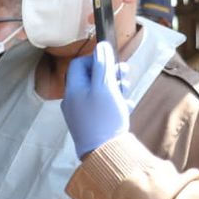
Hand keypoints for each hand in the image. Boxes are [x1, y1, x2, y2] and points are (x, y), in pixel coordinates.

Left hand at [62, 41, 129, 158]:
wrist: (104, 152)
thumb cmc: (104, 118)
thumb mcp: (106, 88)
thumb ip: (102, 66)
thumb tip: (101, 46)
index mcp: (73, 90)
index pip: (78, 65)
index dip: (96, 59)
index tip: (112, 62)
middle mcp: (73, 100)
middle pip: (89, 78)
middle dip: (109, 73)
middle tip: (125, 74)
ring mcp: (80, 113)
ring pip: (97, 92)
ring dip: (114, 87)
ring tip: (126, 90)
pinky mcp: (89, 124)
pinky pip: (101, 107)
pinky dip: (113, 103)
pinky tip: (125, 106)